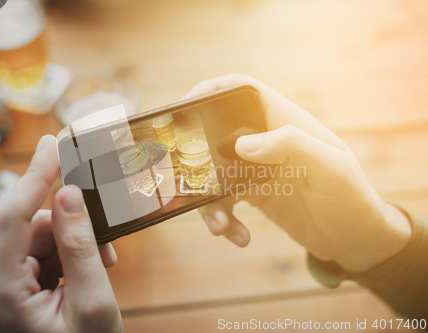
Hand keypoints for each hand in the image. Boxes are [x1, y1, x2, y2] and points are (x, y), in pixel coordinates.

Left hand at [0, 135, 122, 332]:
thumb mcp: (93, 302)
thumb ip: (79, 245)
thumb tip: (67, 193)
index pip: (10, 219)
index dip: (34, 176)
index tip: (54, 144)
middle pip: (28, 229)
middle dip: (70, 226)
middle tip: (106, 240)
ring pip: (37, 238)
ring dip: (74, 243)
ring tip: (103, 265)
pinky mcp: (13, 290)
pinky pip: (40, 253)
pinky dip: (68, 254)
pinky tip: (87, 270)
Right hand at [184, 74, 411, 272]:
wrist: (358, 241)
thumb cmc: (353, 200)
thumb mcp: (331, 169)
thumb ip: (292, 146)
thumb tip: (241, 144)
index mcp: (287, 123)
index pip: (244, 90)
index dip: (213, 89)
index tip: (185, 106)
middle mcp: (268, 142)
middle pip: (218, 133)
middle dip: (197, 154)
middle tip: (186, 175)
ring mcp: (258, 169)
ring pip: (215, 172)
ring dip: (209, 199)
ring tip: (218, 225)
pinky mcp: (254, 195)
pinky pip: (225, 200)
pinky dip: (223, 217)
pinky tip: (236, 234)